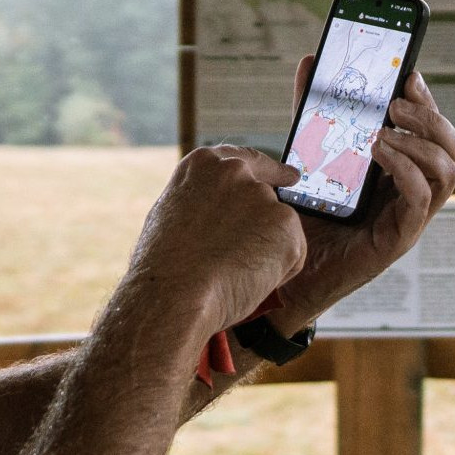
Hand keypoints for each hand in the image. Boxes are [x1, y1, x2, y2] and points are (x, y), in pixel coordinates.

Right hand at [126, 145, 307, 344]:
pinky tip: (248, 281)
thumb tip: (216, 217)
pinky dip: (278, 274)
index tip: (288, 176)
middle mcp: (235, 172)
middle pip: (266, 197)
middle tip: (253, 252)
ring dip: (266, 254)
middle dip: (266, 224)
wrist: (173, 294)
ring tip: (230, 274)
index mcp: (203, 166)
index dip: (268, 171)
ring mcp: (262, 196)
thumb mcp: (170, 218)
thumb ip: (201, 205)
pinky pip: (292, 256)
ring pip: (279, 231)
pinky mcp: (286, 225)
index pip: (245, 160)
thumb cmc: (162, 268)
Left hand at [267, 64, 454, 332]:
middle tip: (397, 101)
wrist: (284, 272)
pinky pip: (421, 200)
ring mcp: (409, 216)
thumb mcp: (307, 153)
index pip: (432, 130)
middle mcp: (412, 192)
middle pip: (452, 147)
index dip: (427, 100)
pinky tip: (379, 153)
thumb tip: (309, 62)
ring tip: (385, 128)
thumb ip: (312, 111)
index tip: (408, 74)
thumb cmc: (303, 217)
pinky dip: (406, 169)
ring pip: (448, 171)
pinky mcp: (398, 238)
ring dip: (421, 141)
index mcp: (399, 171)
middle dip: (432, 116)